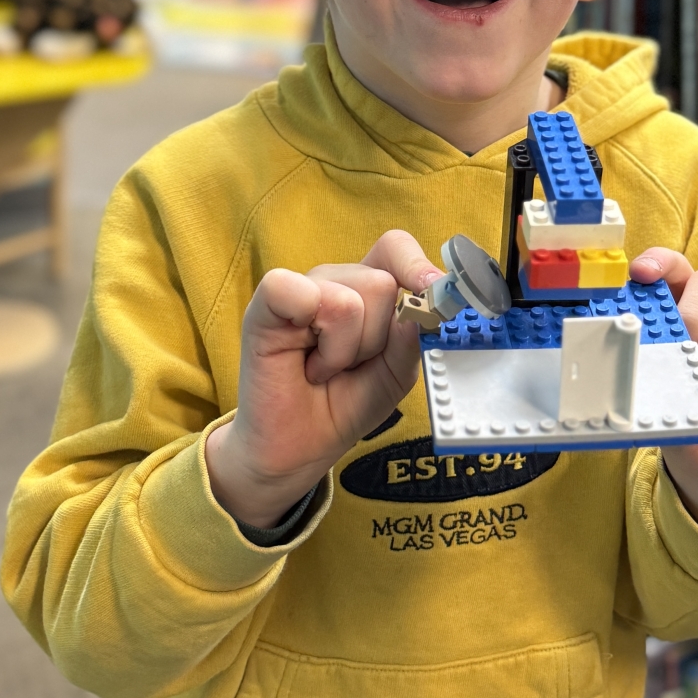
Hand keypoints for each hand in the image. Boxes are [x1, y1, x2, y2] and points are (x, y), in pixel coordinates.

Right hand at [206, 231, 442, 528]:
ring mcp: (299, 289)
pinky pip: (300, 292)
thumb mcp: (395, 375)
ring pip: (349, 298)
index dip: (416, 265)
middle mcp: (335, 281)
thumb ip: (411, 340)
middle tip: (351, 366)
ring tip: (324, 370)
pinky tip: (306, 363)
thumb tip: (421, 304)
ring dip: (345, 350)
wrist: (300, 450)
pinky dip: (317, 340)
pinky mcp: (264, 306)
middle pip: (382, 281)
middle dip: (377, 339)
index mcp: (367, 289)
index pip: (394, 247)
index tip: (433, 296)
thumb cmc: (344, 404)